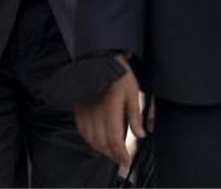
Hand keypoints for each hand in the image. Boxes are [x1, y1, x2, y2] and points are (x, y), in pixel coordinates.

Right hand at [74, 53, 144, 167]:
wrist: (101, 58)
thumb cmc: (119, 74)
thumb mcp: (133, 93)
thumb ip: (135, 116)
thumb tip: (141, 134)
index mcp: (111, 110)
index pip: (114, 140)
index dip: (120, 155)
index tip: (126, 162)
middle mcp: (95, 113)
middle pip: (102, 143)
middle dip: (111, 155)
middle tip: (120, 160)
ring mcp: (85, 111)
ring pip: (90, 139)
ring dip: (100, 149)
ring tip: (110, 153)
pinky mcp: (79, 108)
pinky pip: (82, 130)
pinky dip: (89, 139)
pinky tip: (96, 141)